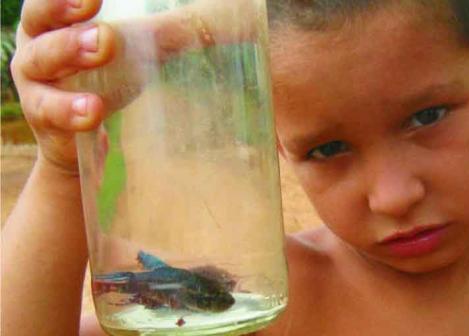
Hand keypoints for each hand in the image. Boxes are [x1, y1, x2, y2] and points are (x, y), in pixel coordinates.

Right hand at [11, 0, 257, 173]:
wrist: (82, 133)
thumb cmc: (108, 78)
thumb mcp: (138, 51)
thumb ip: (173, 32)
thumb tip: (232, 21)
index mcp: (60, 18)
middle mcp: (38, 43)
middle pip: (42, 16)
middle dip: (69, 9)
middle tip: (106, 7)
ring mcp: (35, 81)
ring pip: (40, 60)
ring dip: (69, 50)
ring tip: (103, 46)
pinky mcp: (42, 118)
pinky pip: (48, 112)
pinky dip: (69, 110)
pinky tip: (92, 110)